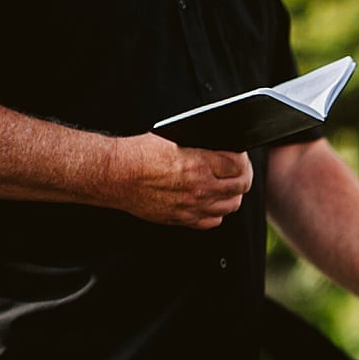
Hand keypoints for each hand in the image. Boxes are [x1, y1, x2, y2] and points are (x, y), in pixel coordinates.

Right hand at [106, 134, 251, 229]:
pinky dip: (216, 212)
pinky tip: (211, 202)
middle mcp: (200, 188)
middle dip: (243, 176)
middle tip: (239, 170)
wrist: (114, 175)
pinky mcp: (182, 219)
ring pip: (231, 206)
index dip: (242, 159)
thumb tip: (221, 148)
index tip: (239, 156)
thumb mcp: (174, 138)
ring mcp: (193, 207)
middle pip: (240, 186)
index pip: (238, 165)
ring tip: (228, 186)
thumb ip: (201, 147)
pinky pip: (213, 221)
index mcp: (199, 164)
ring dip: (233, 194)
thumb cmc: (139, 153)